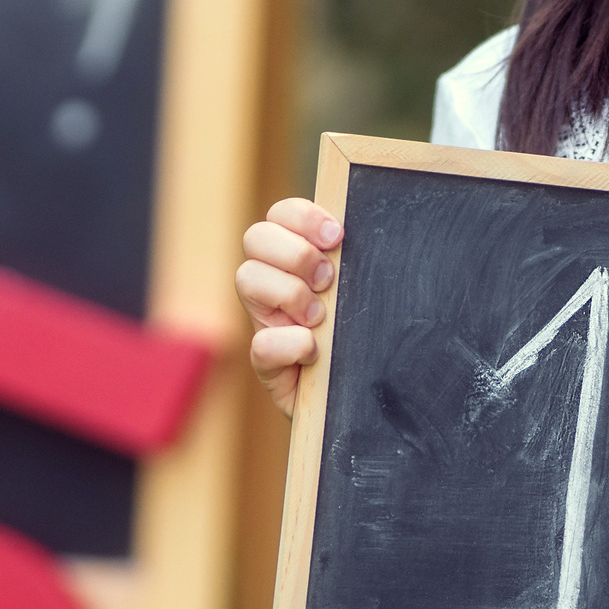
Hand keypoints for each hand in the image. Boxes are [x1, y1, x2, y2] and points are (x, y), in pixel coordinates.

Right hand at [237, 197, 342, 417]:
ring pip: (247, 278)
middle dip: (296, 253)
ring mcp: (265, 322)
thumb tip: (358, 236)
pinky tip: (313, 351)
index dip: (304, 217)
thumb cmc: (362, 337)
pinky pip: (262, 345)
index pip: (281, 214)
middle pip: (255, 236)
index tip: (338, 236)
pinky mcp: (267, 365)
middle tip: (328, 279)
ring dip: (291, 293)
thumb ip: (354, 265)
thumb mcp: (360, 294)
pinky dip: (291, 344)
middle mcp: (273, 284)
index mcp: (296, 259)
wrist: (361, 395)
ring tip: (320, 317)